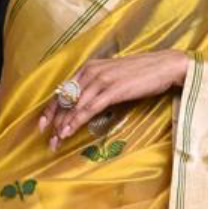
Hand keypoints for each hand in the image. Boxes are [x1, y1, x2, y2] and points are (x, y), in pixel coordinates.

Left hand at [37, 49, 190, 148]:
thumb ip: (98, 87)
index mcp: (89, 67)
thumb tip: (86, 104)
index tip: (43, 124)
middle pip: (65, 99)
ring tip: (56, 142)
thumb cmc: (142, 74)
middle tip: (48, 140)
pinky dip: (77, 121)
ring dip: (64, 125)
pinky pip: (89, 108)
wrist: (165, 66)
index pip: (63, 90)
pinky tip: (69, 132)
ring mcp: (101, 80)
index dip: (51, 109)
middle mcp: (91, 71)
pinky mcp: (112, 90)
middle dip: (55, 121)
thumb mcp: (114, 77)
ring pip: (75, 105)